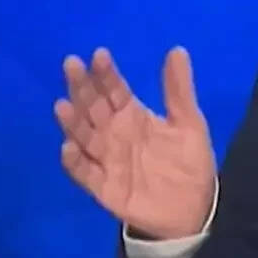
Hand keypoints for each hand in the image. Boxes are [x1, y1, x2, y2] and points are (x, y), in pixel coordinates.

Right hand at [54, 46, 216, 239]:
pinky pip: (85, 173)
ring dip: (72, 122)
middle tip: (71, 64)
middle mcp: (114, 134)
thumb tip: (177, 50)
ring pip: (84, 137)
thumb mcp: (189, 123)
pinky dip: (75, 162)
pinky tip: (69, 147)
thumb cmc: (189, 162)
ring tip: (63, 104)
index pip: (115, 90)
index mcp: (133, 116)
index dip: (106, 73)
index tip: (99, 54)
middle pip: (93, 108)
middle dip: (82, 87)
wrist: (194, 208)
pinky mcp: (104, 187)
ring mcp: (107, 160)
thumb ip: (179, 90)